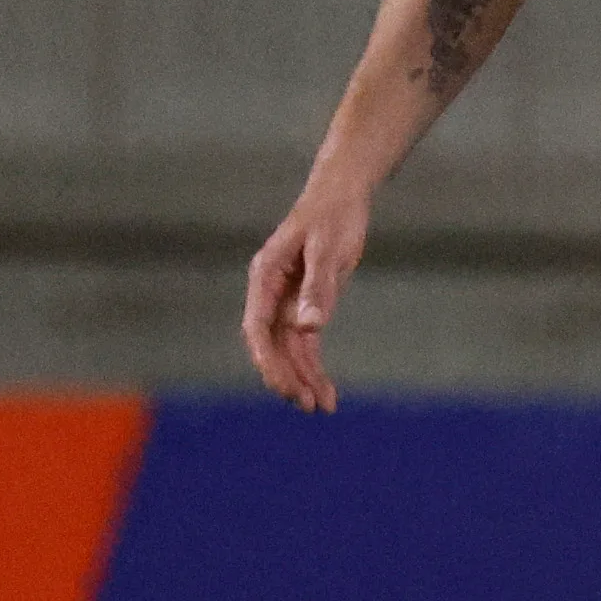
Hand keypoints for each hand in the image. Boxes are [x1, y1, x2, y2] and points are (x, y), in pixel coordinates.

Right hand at [243, 177, 373, 412]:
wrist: (342, 195)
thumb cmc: (333, 217)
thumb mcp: (329, 250)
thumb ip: (319, 288)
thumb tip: (309, 328)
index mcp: (265, 277)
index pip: (258, 328)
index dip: (268, 360)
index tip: (285, 386)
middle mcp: (269, 293)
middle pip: (271, 344)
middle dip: (287, 375)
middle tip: (308, 405)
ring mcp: (286, 300)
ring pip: (289, 348)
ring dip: (303, 376)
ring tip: (321, 406)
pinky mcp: (305, 303)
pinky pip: (305, 342)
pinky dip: (314, 364)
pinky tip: (325, 389)